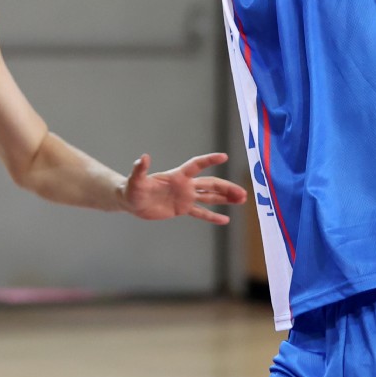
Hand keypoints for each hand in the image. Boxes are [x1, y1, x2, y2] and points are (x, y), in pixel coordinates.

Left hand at [119, 152, 248, 224]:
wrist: (132, 201)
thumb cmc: (132, 188)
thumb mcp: (135, 180)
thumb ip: (140, 169)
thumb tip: (142, 158)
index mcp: (177, 176)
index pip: (196, 165)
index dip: (209, 160)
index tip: (224, 157)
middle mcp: (185, 185)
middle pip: (210, 184)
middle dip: (226, 188)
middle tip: (243, 192)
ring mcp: (186, 197)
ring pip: (210, 197)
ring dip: (225, 198)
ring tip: (242, 199)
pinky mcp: (182, 209)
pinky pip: (200, 213)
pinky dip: (212, 217)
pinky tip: (225, 219)